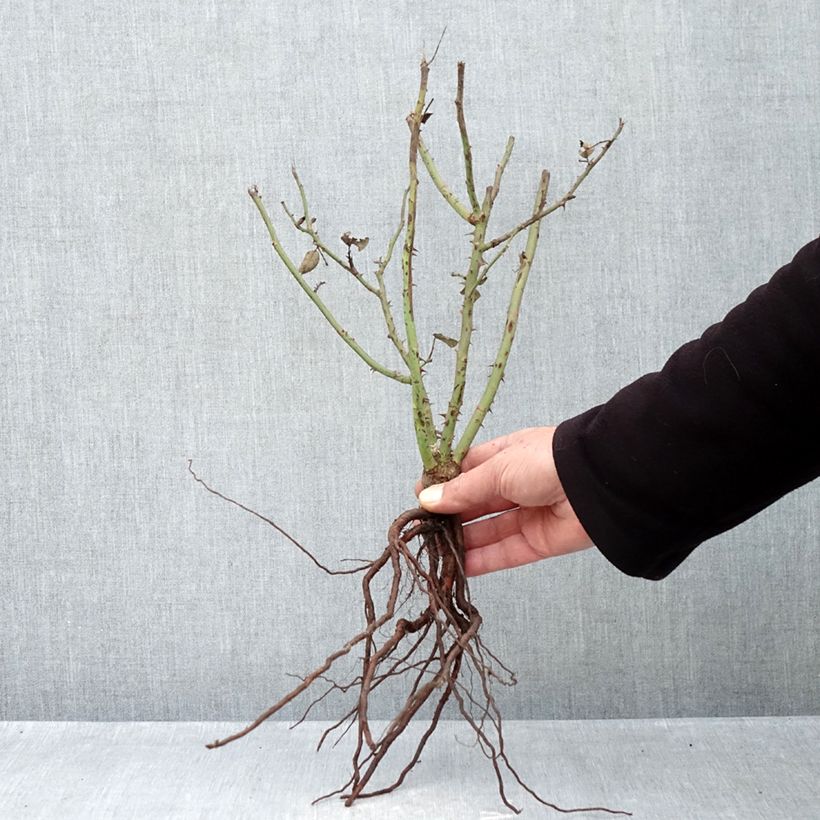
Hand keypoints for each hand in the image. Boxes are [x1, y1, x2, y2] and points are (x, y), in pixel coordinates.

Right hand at [414, 427, 592, 575]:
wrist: (597, 483)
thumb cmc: (545, 462)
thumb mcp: (497, 469)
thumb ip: (463, 490)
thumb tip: (427, 500)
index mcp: (507, 456)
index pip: (468, 470)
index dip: (445, 484)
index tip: (421, 497)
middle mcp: (516, 484)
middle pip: (476, 503)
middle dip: (450, 515)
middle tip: (422, 530)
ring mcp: (528, 514)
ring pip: (488, 531)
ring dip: (462, 541)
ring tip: (434, 551)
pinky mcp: (539, 542)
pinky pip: (505, 553)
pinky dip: (482, 561)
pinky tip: (458, 567)